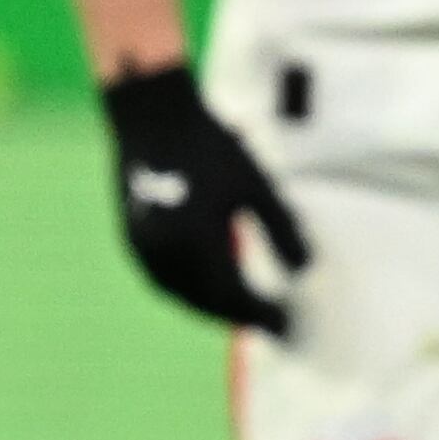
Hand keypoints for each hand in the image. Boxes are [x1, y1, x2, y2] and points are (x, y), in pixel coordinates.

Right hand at [102, 61, 309, 333]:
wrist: (152, 116)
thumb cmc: (210, 146)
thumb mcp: (255, 186)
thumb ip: (281, 230)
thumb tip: (305, 270)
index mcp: (198, 241)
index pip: (234, 295)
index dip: (260, 313)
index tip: (284, 323)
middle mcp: (166, 253)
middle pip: (206, 303)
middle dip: (237, 315)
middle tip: (266, 321)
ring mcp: (144, 249)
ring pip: (181, 295)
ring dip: (211, 308)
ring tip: (239, 311)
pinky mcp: (133, 240)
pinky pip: (163, 281)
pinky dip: (188, 292)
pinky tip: (205, 288)